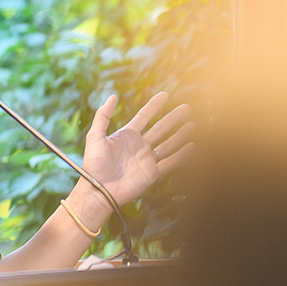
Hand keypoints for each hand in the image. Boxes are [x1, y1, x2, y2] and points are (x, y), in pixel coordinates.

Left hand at [79, 90, 194, 206]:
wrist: (98, 190)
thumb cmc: (93, 165)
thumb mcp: (95, 136)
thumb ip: (103, 116)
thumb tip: (112, 96)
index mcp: (126, 136)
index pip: (144, 116)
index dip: (154, 105)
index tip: (165, 95)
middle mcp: (139, 146)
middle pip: (160, 128)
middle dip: (173, 118)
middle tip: (187, 108)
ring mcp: (146, 160)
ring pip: (168, 144)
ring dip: (180, 135)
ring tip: (193, 125)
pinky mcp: (152, 174)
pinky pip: (170, 162)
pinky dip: (182, 155)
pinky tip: (192, 147)